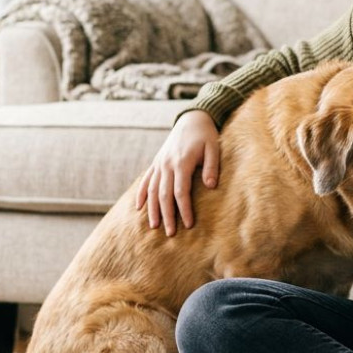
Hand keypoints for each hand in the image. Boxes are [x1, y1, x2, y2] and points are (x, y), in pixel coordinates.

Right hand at [134, 110, 220, 234]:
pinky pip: (146, 180)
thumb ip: (212, 167)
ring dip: (152, 209)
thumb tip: (211, 186)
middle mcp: (167, 164)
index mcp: (182, 162)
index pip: (181, 192)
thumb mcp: (213, 148)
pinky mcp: (156, 162)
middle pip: (164, 195)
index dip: (184, 210)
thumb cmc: (206, 135)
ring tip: (154, 226)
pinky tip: (138, 208)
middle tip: (170, 234)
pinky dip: (141, 194)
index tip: (189, 225)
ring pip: (152, 190)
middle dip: (167, 215)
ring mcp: (159, 163)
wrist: (192, 119)